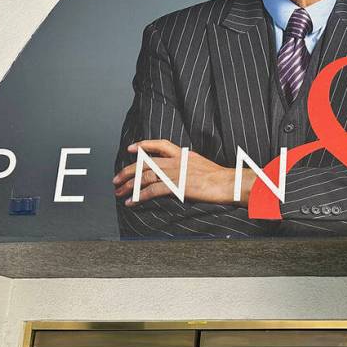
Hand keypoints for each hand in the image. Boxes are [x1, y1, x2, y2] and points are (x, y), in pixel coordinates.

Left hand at [112, 140, 255, 205]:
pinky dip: (139, 196)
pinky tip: (131, 202)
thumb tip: (182, 173)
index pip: (159, 145)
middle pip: (145, 163)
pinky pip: (152, 191)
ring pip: (145, 176)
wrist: (230, 183)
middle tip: (116, 179)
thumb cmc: (222, 178)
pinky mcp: (176, 186)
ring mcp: (175, 173)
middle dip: (127, 171)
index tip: (131, 149)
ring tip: (119, 192)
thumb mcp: (203, 166)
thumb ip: (189, 166)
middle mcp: (176, 161)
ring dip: (129, 185)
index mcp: (183, 155)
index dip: (142, 145)